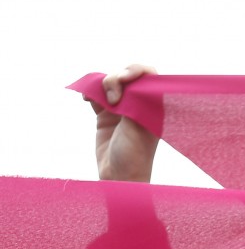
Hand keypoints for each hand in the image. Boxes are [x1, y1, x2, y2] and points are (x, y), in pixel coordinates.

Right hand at [93, 64, 158, 181]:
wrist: (119, 177)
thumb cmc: (135, 154)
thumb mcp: (137, 126)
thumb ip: (132, 102)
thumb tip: (124, 79)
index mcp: (154, 106)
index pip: (149, 76)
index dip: (136, 71)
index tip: (123, 78)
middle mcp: (139, 104)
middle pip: (126, 76)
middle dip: (115, 79)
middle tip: (112, 98)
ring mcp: (122, 109)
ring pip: (110, 83)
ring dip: (100, 84)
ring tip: (93, 97)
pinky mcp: (106, 115)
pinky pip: (96, 95)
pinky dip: (89, 92)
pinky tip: (85, 98)